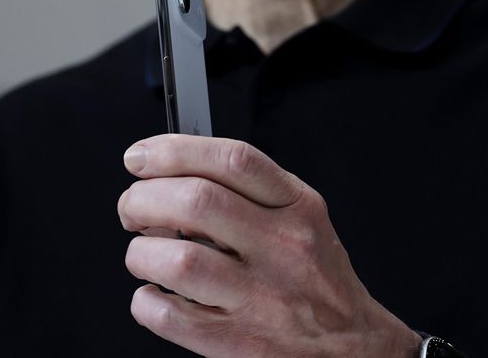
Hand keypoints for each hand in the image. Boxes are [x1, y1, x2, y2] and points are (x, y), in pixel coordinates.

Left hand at [118, 135, 421, 357]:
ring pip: (178, 259)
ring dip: (141, 253)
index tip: (141, 157)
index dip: (174, 150)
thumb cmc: (317, 281)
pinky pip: (170, 315)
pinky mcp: (238, 343)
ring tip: (144, 255)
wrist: (355, 350)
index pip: (232, 159)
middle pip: (196, 202)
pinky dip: (146, 301)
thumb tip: (174, 170)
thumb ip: (251, 190)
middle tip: (132, 209)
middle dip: (144, 199)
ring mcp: (261, 298)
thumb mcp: (304, 219)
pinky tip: (156, 294)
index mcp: (297, 208)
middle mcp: (283, 248)